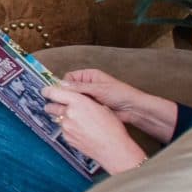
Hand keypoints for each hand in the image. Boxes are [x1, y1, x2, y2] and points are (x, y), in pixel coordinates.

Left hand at [43, 86, 145, 172]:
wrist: (113, 148)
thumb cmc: (111, 127)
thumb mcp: (101, 106)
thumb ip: (84, 101)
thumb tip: (76, 99)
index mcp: (77, 102)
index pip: (53, 92)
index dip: (48, 91)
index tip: (46, 91)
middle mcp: (68, 113)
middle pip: (50, 107)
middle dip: (53, 105)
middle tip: (59, 106)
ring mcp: (66, 127)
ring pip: (57, 119)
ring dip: (63, 118)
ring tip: (77, 122)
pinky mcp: (66, 138)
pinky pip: (63, 130)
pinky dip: (68, 129)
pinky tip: (81, 131)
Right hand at [57, 68, 178, 139]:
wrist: (134, 109)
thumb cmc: (120, 94)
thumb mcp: (98, 89)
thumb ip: (79, 87)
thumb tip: (60, 85)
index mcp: (89, 75)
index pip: (68, 78)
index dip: (63, 85)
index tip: (58, 93)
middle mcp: (87, 85)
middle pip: (69, 89)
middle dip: (65, 96)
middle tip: (58, 104)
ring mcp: (89, 97)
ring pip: (73, 100)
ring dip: (71, 104)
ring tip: (65, 111)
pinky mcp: (91, 107)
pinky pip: (79, 108)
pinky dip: (76, 111)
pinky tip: (73, 116)